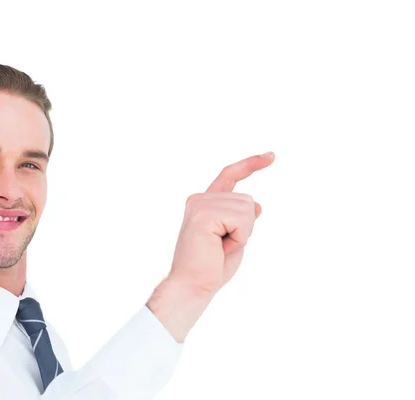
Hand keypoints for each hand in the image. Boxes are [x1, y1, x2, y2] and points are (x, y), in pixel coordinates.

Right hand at [167, 151, 274, 295]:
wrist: (193, 286)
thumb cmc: (211, 268)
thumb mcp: (235, 239)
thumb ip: (242, 219)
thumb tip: (256, 204)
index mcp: (204, 203)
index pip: (229, 175)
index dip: (250, 164)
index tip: (271, 156)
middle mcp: (199, 199)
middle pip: (247, 199)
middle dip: (246, 227)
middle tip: (222, 247)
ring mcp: (199, 204)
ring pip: (246, 208)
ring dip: (242, 233)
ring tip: (219, 248)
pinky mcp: (202, 214)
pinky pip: (241, 219)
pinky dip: (239, 237)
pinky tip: (219, 247)